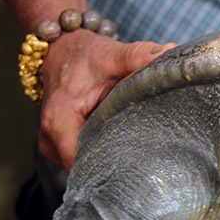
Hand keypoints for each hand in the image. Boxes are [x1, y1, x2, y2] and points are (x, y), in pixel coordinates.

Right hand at [38, 30, 175, 170]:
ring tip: (135, 145)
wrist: (61, 51)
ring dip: (109, 157)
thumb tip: (168, 53)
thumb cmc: (82, 55)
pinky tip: (121, 141)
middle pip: (86, 168)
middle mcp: (51, 140)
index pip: (80, 163)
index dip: (109, 169)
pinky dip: (102, 150)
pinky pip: (83, 158)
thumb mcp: (110, 54)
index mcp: (59, 121)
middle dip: (116, 164)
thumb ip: (137, 55)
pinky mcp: (60, 146)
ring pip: (85, 165)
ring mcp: (53, 146)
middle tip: (147, 159)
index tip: (138, 167)